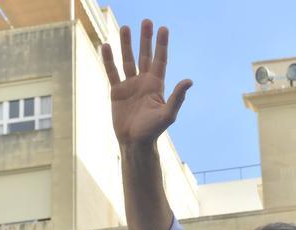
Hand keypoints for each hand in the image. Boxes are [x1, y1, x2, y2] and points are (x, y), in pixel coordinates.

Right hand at [103, 20, 192, 147]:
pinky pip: (112, 72)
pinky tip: (106, 46)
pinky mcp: (117, 91)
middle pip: (144, 55)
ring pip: (128, 60)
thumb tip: (189, 80)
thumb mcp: (167, 114)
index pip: (159, 60)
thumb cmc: (153, 131)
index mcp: (157, 85)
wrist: (135, 142)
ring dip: (126, 44)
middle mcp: (144, 82)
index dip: (161, 45)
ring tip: (125, 28)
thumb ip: (177, 97)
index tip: (163, 28)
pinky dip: (109, 60)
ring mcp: (130, 85)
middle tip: (147, 21)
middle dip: (146, 39)